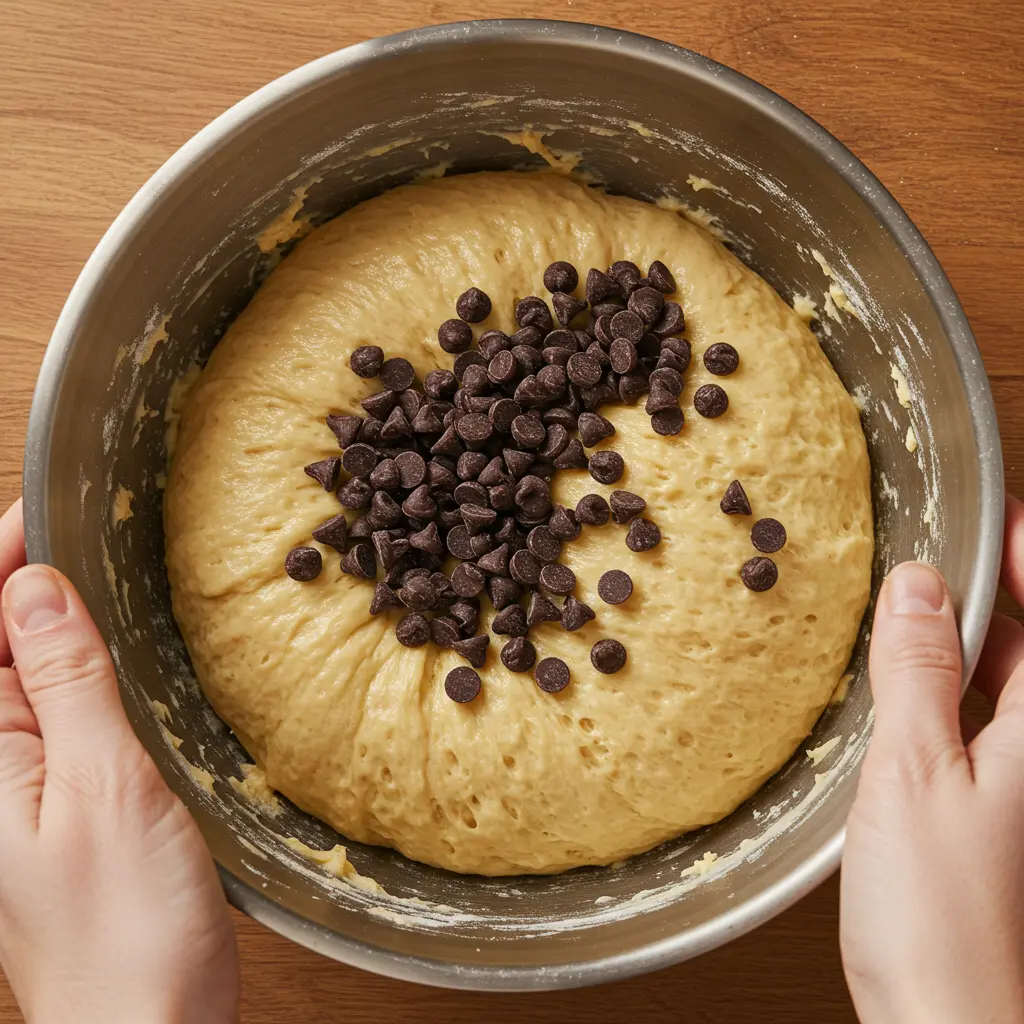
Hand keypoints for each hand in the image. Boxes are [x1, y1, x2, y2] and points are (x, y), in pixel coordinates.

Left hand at [0, 500, 238, 1023]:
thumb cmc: (122, 927)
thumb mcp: (102, 786)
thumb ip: (64, 682)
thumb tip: (33, 587)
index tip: (42, 510)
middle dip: (18, 580)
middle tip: (74, 524)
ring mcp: (20, 783)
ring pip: (24, 673)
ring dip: (50, 617)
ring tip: (91, 565)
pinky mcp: (61, 797)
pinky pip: (58, 709)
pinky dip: (81, 664)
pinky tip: (111, 646)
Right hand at [841, 494, 1023, 1023]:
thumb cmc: (946, 922)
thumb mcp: (917, 769)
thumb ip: (920, 669)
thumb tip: (916, 588)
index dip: (1023, 555)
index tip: (989, 519)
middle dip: (979, 599)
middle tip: (916, 568)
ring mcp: (1023, 788)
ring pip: (998, 689)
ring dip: (952, 650)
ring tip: (892, 626)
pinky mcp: (995, 818)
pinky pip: (977, 732)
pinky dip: (940, 701)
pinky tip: (893, 703)